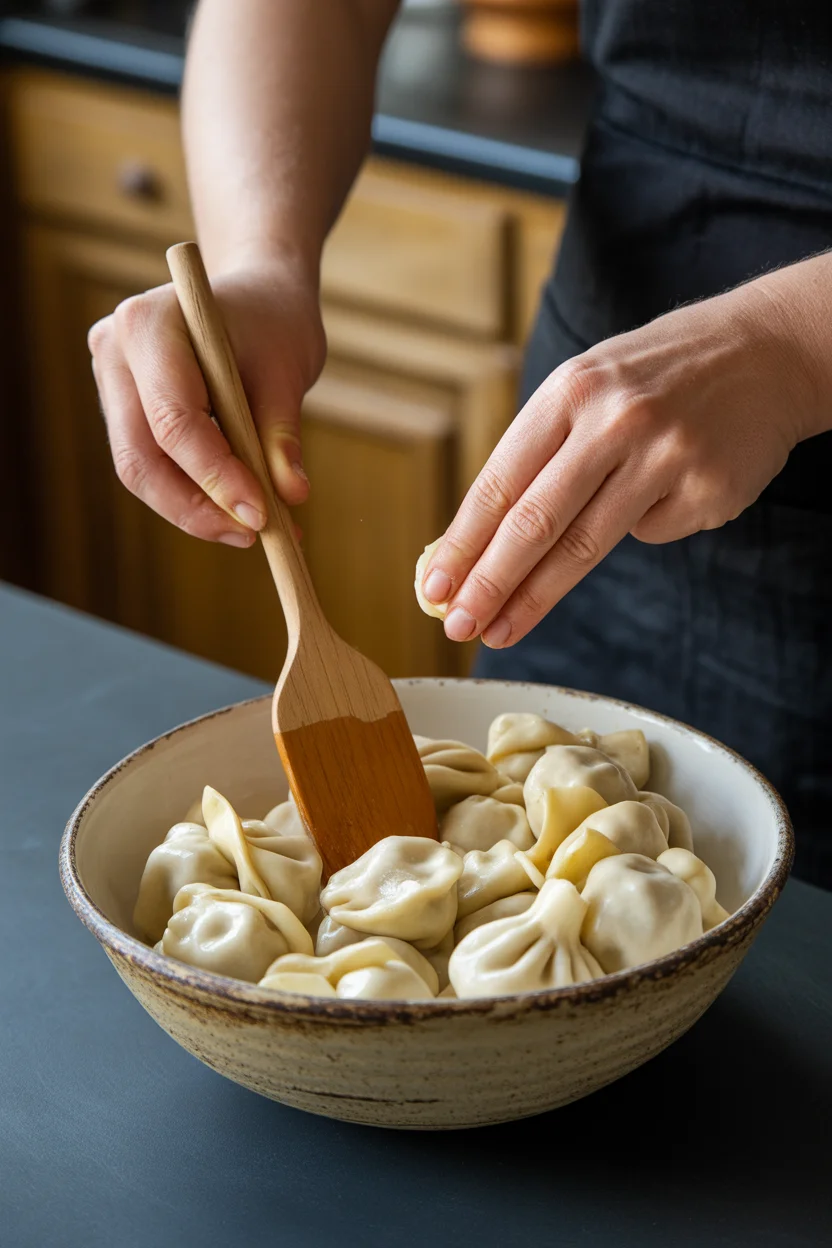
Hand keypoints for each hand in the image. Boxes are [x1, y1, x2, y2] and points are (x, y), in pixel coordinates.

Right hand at [88, 256, 325, 544]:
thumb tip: (292, 495)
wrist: (254, 297)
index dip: (216, 476)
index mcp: (149, 325)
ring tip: (253, 528)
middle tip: (252, 535)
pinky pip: (150, 465)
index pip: (174, 420)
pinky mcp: (122, 409)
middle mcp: (114, 352)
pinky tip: (235, 509)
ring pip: (140, 470)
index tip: (261, 515)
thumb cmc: (272, 322)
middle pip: (140, 457)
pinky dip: (192, 494)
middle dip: (196, 508)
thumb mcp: (287, 368)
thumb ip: (282, 433)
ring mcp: (111, 382)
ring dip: (195, 510)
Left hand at [419, 278, 817, 646]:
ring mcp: (667, 457)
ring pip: (585, 546)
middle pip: (536, 523)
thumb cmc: (657, 376)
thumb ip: (540, 453)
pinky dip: (641, 527)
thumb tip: (479, 542)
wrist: (769, 350)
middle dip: (488, 583)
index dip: (463, 541)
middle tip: (457, 625)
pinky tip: (660, 494)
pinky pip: (653, 533)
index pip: (501, 480)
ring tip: (501, 630)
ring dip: (535, 598)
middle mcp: (616, 420)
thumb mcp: (589, 384)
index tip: (435, 585)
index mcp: (571, 390)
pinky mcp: (708, 489)